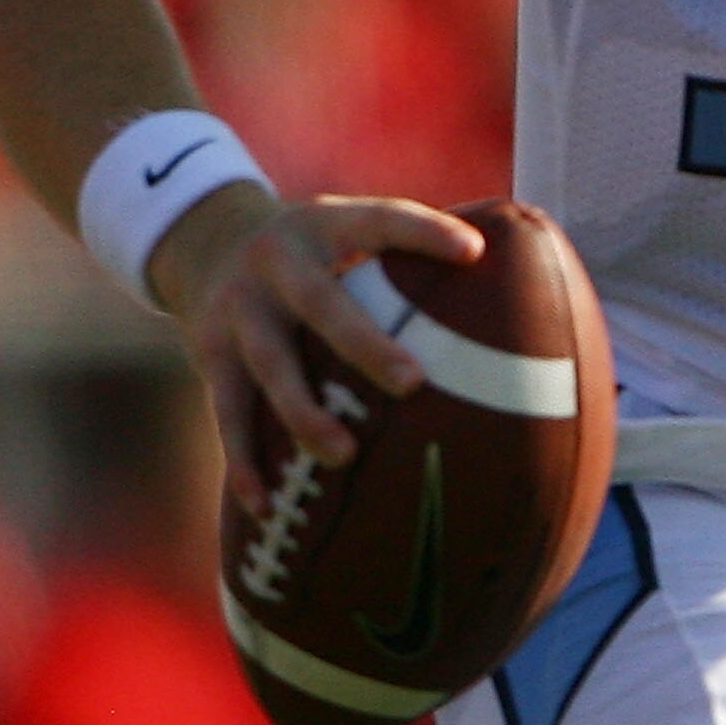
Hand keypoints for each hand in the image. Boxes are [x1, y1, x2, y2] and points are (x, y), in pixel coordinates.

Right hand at [148, 183, 485, 511]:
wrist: (207, 244)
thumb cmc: (318, 252)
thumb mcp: (349, 230)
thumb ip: (409, 255)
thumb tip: (518, 291)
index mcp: (326, 224)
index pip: (380, 221)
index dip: (424, 233)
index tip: (473, 254)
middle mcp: (278, 262)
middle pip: (321, 303)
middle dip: (364, 344)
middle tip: (414, 383)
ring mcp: (239, 309)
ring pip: (272, 366)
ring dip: (305, 412)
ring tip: (345, 454)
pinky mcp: (211, 354)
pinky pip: (229, 412)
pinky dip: (244, 460)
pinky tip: (267, 503)